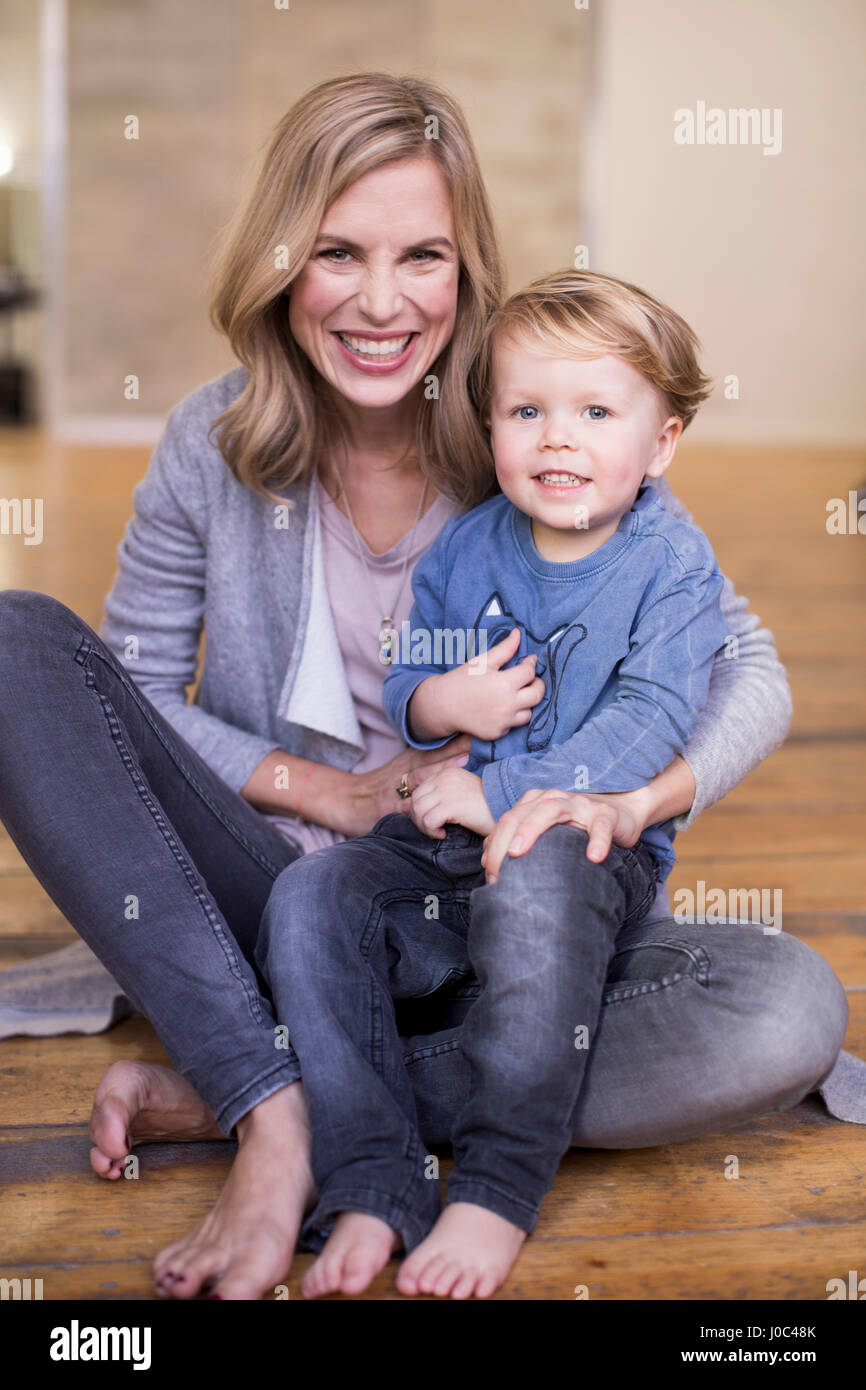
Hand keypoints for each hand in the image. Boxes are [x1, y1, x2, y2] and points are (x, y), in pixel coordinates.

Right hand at [345, 735, 472, 836]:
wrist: (348, 799)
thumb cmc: (382, 785)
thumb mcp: (403, 766)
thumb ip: (431, 761)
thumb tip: (467, 756)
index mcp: (412, 759)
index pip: (439, 746)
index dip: (460, 739)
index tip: (483, 729)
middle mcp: (406, 769)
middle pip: (434, 757)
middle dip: (457, 749)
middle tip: (481, 742)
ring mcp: (397, 788)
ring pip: (422, 777)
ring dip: (442, 769)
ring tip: (465, 764)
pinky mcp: (389, 808)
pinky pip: (408, 808)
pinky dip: (424, 809)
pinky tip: (439, 807)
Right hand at [408, 627, 544, 742]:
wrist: (442, 705)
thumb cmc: (462, 680)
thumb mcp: (482, 662)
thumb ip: (504, 648)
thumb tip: (518, 633)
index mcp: (504, 683)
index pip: (530, 672)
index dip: (531, 664)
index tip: (529, 661)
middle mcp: (507, 704)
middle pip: (538, 694)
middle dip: (538, 684)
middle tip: (530, 679)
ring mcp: (503, 721)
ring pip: (529, 712)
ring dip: (526, 703)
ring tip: (516, 694)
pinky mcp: (497, 733)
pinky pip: (514, 725)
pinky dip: (511, 716)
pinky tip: (501, 708)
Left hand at [409, 767, 495, 839]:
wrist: (506, 811)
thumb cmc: (485, 809)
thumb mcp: (459, 795)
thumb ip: (438, 796)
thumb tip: (409, 807)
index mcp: (446, 773)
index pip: (418, 791)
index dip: (419, 810)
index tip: (431, 822)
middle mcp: (445, 778)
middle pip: (415, 800)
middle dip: (419, 819)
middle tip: (432, 829)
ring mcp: (448, 790)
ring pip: (418, 810)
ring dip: (424, 826)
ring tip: (437, 832)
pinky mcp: (452, 804)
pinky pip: (428, 820)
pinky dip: (431, 831)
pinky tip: (443, 834)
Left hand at [480, 786, 648, 882]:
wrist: (621, 814)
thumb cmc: (578, 830)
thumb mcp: (547, 835)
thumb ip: (519, 842)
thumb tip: (487, 862)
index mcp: (536, 803)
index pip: (507, 820)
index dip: (494, 845)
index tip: (488, 874)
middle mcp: (554, 799)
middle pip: (522, 813)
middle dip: (504, 840)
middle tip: (495, 869)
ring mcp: (580, 804)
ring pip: (551, 809)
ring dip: (532, 829)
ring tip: (518, 853)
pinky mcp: (606, 814)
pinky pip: (601, 825)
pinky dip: (597, 840)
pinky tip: (593, 857)